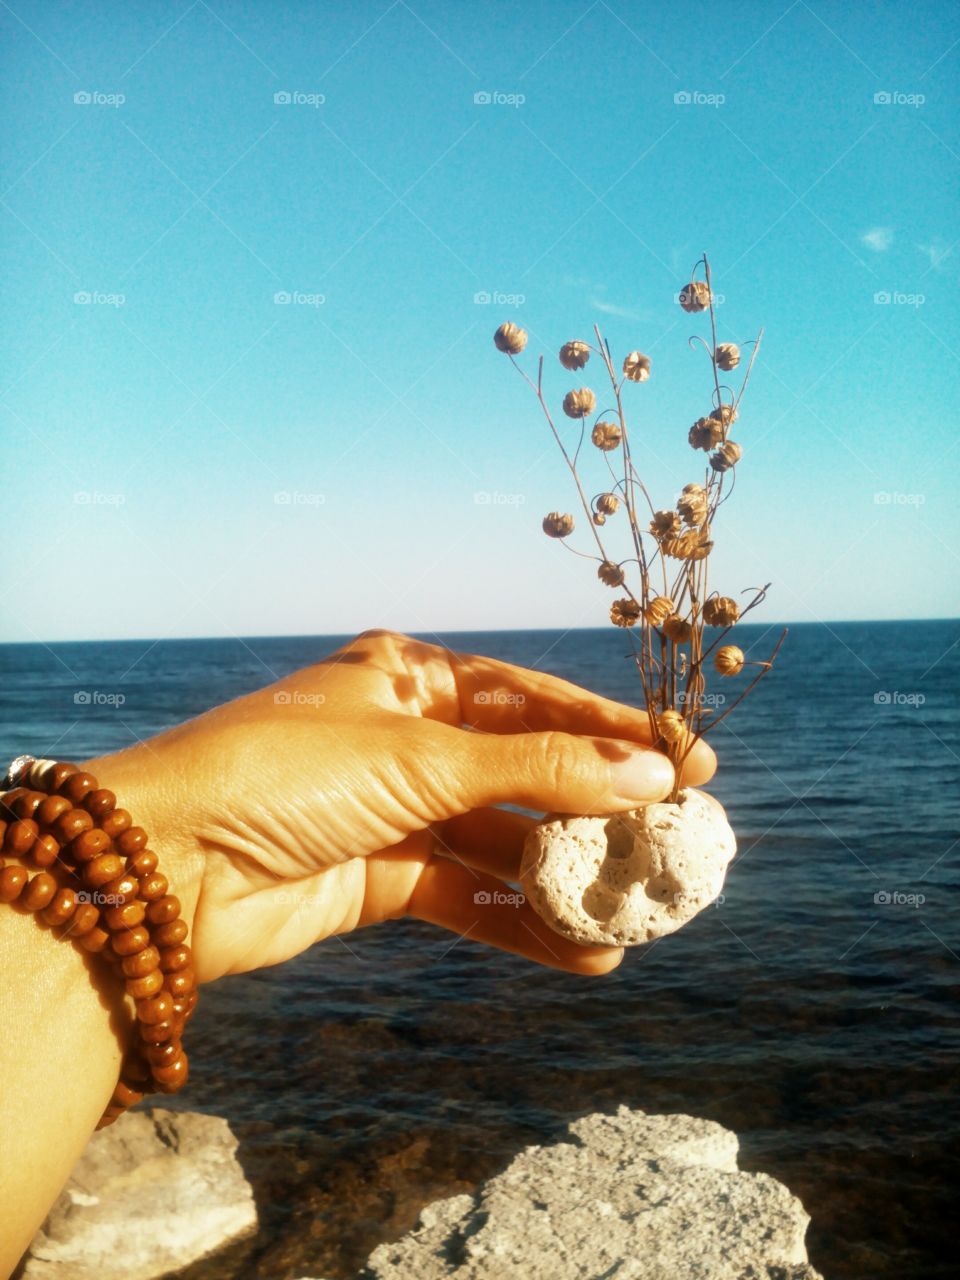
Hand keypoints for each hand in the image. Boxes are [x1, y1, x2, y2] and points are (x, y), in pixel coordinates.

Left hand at [84, 631, 715, 983]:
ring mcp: (394, 810)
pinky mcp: (380, 878)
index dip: (613, 729)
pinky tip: (585, 951)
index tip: (688, 758)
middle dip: (600, 806)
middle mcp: (406, 736)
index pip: (534, 698)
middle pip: (525, 770)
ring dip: (568, 875)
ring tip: (644, 905)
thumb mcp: (421, 756)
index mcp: (409, 675)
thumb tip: (649, 776)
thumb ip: (538, 770)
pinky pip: (470, 896)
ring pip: (503, 841)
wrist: (167, 866)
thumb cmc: (285, 772)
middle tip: (680, 836)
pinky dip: (522, 921)